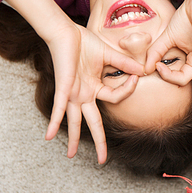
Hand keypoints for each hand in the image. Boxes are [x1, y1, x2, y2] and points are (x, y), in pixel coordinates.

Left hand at [45, 24, 144, 163]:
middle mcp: (83, 94)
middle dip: (98, 141)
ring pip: (75, 120)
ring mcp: (72, 93)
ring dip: (74, 138)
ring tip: (71, 155)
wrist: (67, 32)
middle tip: (102, 160)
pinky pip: (58, 108)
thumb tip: (142, 71)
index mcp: (94, 87)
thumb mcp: (109, 56)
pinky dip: (54, 122)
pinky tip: (48, 136)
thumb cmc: (85, 42)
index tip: (136, 76)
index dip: (128, 89)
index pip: (115, 97)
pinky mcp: (63, 88)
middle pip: (92, 122)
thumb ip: (124, 65)